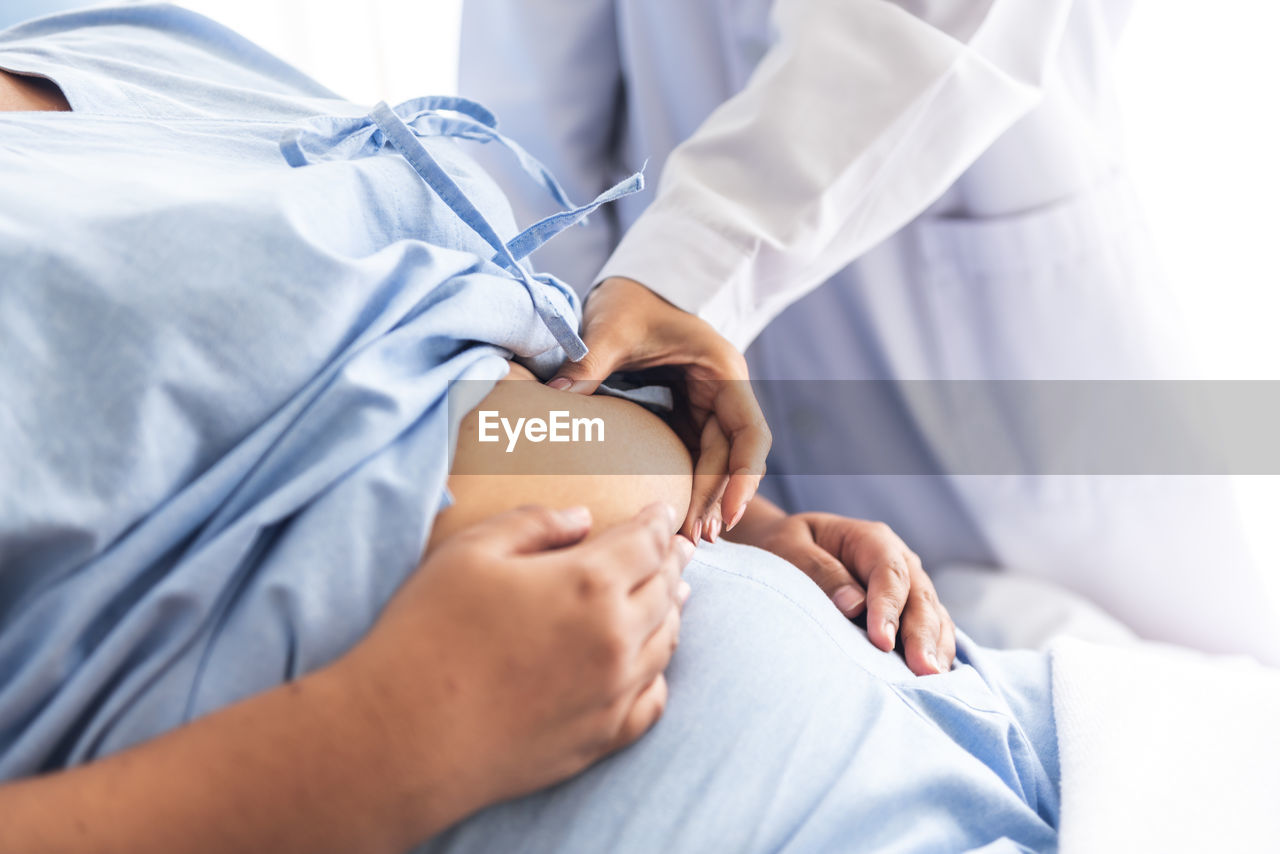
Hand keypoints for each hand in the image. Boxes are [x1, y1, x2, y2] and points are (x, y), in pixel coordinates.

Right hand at [335, 503, 694, 829]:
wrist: (405, 737)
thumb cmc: (428, 634)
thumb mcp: (471, 552)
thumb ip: (533, 524)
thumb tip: (581, 518)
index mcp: (588, 582)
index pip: (645, 543)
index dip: (657, 522)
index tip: (664, 512)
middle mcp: (615, 636)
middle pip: (664, 588)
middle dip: (673, 561)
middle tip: (680, 547)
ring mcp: (613, 691)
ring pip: (664, 642)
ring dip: (673, 610)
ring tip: (676, 593)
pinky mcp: (601, 736)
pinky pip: (652, 700)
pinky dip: (660, 673)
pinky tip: (653, 664)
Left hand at [548, 277, 770, 542]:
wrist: (627, 288)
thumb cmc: (629, 300)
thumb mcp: (611, 325)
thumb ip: (590, 360)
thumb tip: (555, 398)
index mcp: (723, 372)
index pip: (749, 434)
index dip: (743, 477)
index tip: (728, 512)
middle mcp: (721, 394)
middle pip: (731, 459)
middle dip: (717, 499)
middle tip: (696, 539)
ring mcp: (702, 408)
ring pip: (712, 464)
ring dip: (704, 500)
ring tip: (688, 540)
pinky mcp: (681, 418)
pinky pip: (689, 459)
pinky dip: (684, 486)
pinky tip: (669, 515)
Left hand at [730, 499, 954, 674]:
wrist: (788, 552)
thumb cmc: (786, 548)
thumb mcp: (789, 548)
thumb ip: (819, 571)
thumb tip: (854, 606)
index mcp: (871, 540)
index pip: (889, 573)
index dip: (888, 608)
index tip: (881, 642)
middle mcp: (899, 562)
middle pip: (920, 598)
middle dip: (923, 636)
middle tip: (924, 671)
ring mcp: (908, 589)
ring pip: (934, 616)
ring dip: (936, 649)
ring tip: (933, 680)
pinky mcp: (908, 614)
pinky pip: (932, 632)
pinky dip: (936, 653)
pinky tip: (934, 679)